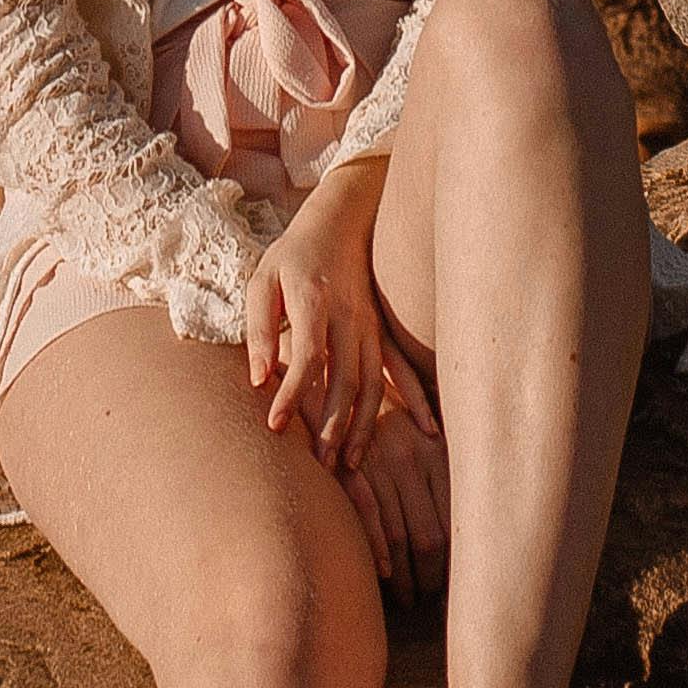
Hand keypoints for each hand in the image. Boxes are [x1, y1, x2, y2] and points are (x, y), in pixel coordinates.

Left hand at [244, 175, 389, 468]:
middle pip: (346, 379)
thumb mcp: (262, 282)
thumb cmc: (292, 257)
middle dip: (333, 426)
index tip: (276, 426)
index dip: (292, 394)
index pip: (307, 356)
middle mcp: (349, 317)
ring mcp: (371, 325)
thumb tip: (259, 380)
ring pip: (374, 382)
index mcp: (314, 300)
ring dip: (364, 424)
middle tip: (320, 466)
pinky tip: (428, 430)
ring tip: (350, 462)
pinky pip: (402, 369)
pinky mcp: (382, 331)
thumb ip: (259, 329)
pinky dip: (416, 399)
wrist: (340, 220)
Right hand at [339, 345, 449, 594]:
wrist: (332, 375)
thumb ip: (442, 464)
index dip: (459, 557)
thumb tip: (476, 513)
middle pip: (432, 535)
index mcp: (438, 449)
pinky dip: (377, 551)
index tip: (458, 581)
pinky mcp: (348, 469)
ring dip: (406, 576)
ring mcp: (380, 464)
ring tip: (410, 598)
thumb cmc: (386, 408)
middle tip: (432, 599)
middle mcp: (413, 456)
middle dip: (433, 576)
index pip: (456, 518)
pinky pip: (368, 518)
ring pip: (400, 536)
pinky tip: (386, 575)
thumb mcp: (422, 426)